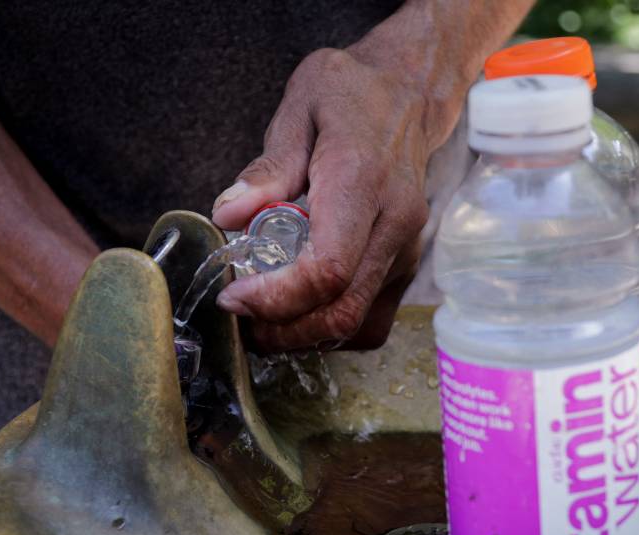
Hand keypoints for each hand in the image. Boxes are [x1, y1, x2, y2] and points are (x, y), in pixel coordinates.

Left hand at [210, 45, 438, 351]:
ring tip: (262, 318)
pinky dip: (331, 328)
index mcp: (363, 182)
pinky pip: (370, 321)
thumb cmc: (352, 95)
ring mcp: (406, 249)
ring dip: (305, 335)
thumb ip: (268, 167)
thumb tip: (229, 216)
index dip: (276, 298)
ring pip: (358, 325)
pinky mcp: (406, 265)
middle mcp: (394, 224)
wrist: (409, 94)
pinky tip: (299, 310)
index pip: (328, 268)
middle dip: (283, 329)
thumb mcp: (300, 107)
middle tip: (239, 318)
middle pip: (342, 310)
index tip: (234, 296)